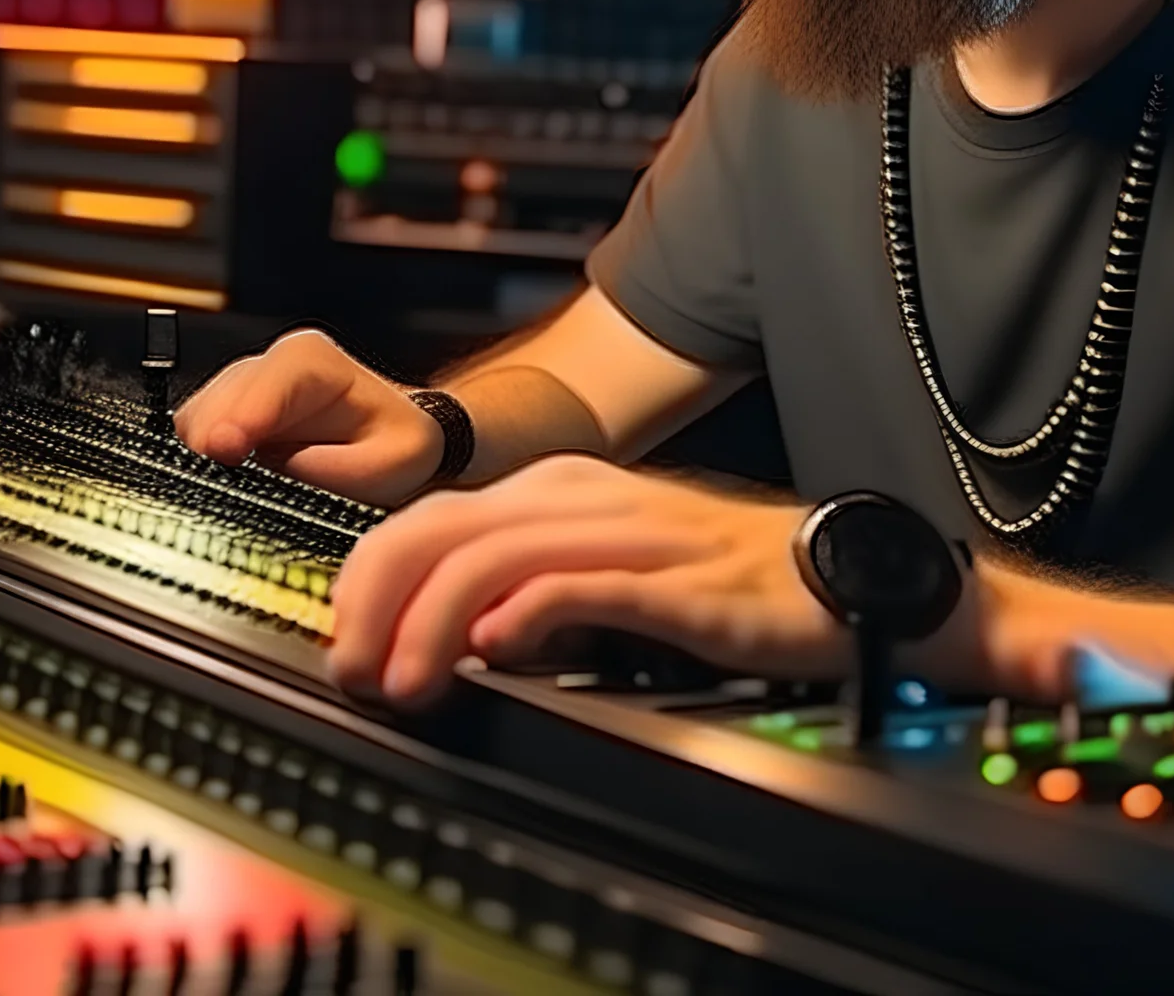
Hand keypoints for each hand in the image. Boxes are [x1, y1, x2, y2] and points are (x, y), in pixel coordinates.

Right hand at [174, 327, 442, 505]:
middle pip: (215, 400)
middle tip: (223, 481)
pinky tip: (229, 482)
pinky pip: (190, 438)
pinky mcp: (222, 416)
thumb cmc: (394, 450)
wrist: (391, 448)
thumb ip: (338, 468)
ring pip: (194, 419)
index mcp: (311, 360)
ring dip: (205, 457)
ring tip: (237, 487)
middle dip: (214, 443)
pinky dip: (199, 463)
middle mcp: (270, 364)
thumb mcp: (390, 462)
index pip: (262, 381)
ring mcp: (241, 388)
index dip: (241, 415)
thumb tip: (279, 467)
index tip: (226, 449)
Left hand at [327, 454, 849, 705]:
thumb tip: (450, 629)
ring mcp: (630, 533)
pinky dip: (526, 614)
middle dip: (377, 603)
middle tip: (357, 672)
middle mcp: (584, 498)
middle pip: (444, 528)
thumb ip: (526, 586)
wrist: (827, 571)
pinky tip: (498, 648)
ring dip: (432, 621)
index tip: (346, 644)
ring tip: (409, 683)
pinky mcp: (675, 580)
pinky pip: (583, 584)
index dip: (366, 582)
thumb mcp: (601, 568)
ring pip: (496, 555)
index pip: (429, 517)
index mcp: (558, 490)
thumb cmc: (714, 577)